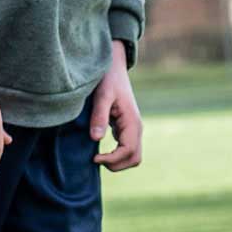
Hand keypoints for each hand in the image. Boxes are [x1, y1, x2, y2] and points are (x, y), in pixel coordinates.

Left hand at [91, 41, 142, 170]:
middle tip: (96, 159)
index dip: (113, 160)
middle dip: (116, 165)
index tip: (94, 157)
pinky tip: (101, 150)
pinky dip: (116, 156)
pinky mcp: (127, 129)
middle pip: (135, 159)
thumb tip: (96, 139)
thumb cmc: (108, 79)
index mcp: (132, 122)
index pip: (129, 151)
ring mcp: (134, 129)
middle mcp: (137, 128)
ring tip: (98, 156)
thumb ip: (99, 116)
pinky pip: (127, 150)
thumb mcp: (102, 95)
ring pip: (133, 156)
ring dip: (117, 162)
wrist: (114, 67)